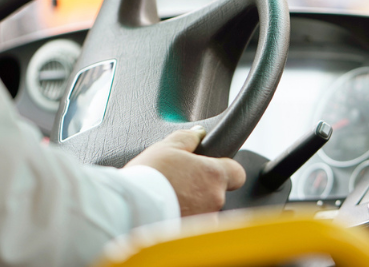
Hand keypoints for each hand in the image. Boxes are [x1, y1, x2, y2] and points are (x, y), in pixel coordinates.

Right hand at [124, 126, 245, 215]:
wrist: (131, 209)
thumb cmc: (150, 176)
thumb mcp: (168, 146)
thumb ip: (188, 137)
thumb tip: (198, 133)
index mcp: (214, 176)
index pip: (237, 173)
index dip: (226, 169)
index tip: (210, 168)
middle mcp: (215, 200)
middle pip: (217, 193)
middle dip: (201, 188)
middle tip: (180, 181)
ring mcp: (204, 220)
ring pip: (205, 210)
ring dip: (192, 205)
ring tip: (170, 198)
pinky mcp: (190, 235)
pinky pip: (192, 225)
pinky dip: (183, 218)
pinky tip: (166, 212)